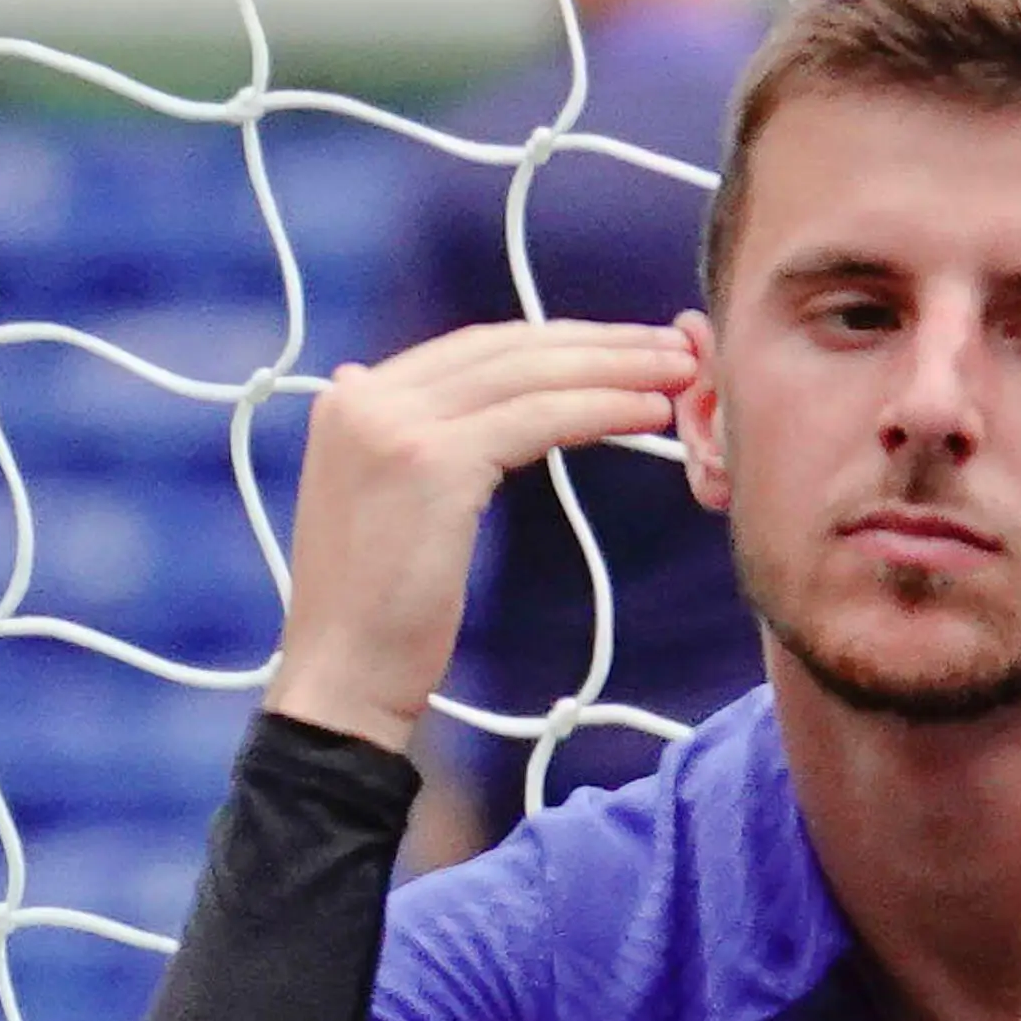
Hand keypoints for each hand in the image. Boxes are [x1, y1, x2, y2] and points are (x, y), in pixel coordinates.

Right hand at [268, 318, 698, 754]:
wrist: (341, 677)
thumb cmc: (378, 618)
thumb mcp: (389, 507)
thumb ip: (409, 446)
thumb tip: (435, 411)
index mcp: (354, 397)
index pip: (477, 349)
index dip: (558, 343)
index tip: (623, 348)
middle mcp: (368, 392)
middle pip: (507, 347)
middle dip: (599, 343)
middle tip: (672, 345)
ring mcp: (395, 421)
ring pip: (529, 374)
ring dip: (614, 368)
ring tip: (679, 372)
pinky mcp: (433, 461)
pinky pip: (537, 419)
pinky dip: (599, 409)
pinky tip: (647, 413)